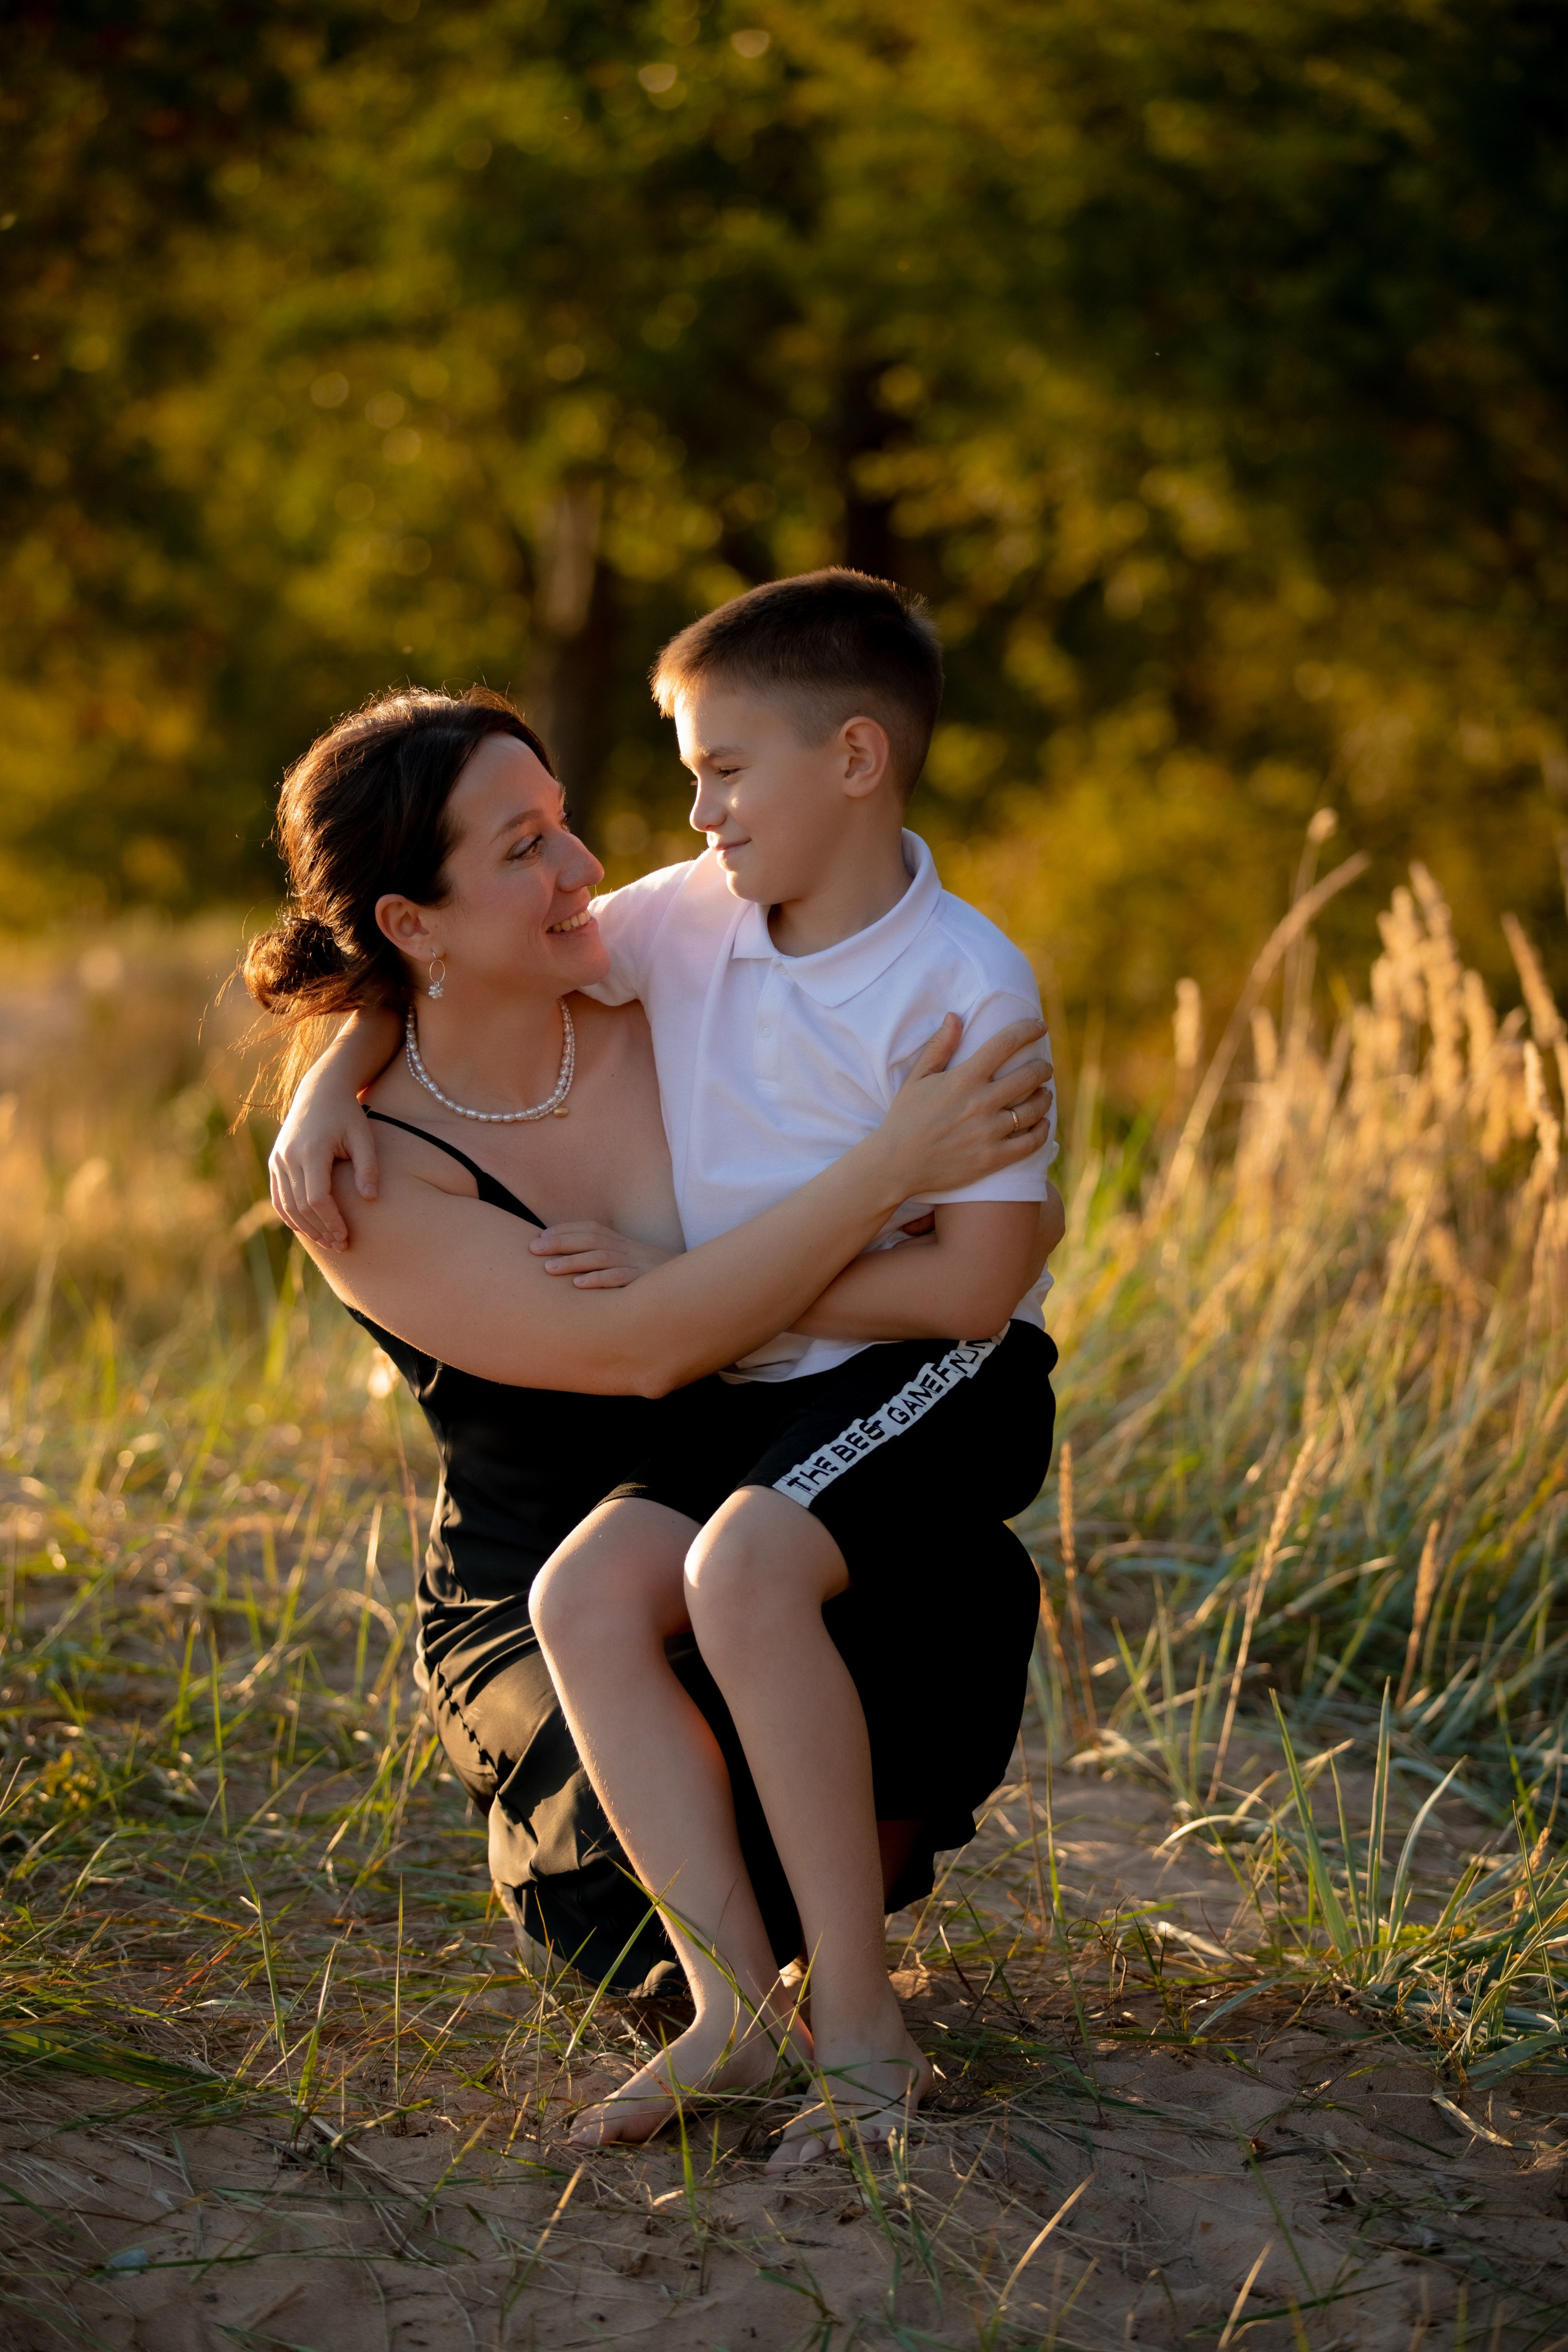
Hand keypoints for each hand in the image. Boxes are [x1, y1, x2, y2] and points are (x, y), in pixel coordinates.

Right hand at [269, 1073, 380, 1252]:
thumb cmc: (347, 1115)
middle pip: (301, 1206)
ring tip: (327, 1241)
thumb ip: (368, 1168)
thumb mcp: (363, 1137)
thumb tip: (371, 1199)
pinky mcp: (275, 1161)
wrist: (320, 1091)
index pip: (317, 1199)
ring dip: (306, 1227)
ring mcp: (278, 1159)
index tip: (346, 1237)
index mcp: (311, 1151)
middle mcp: (289, 1157)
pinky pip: (278, 1196)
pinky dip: (290, 1215)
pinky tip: (306, 1229)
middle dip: (320, 1230)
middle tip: (340, 1245)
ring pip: (286, 1205)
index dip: (331, 1222)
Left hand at [528, 1222, 679, 1287]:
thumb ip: (608, 1258)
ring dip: (572, 1261)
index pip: (590, 1229)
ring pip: (600, 1257)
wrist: (694, 1283)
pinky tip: (579, 1285)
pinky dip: (599, 1280)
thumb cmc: (656, 1276)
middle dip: (559, 1242)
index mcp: (623, 1242)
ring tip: (548, 1269)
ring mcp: (636, 1264)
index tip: (540, 1236)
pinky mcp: (644, 1281)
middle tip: (532, 1249)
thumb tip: (575, 1263)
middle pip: (590, 1239)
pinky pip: (619, 1278)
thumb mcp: (633, 1262)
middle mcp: (627, 1249)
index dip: (565, 1230)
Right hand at [875, 1014, 1052, 1197]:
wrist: (895, 1164)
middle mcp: (981, 1103)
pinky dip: (1043, 1130)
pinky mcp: (993, 1158)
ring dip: (1044, 1097)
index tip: (1040, 1026)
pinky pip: (1031, 1142)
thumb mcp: (917, 1078)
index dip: (1027, 1030)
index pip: (1005, 1044)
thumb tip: (955, 1016)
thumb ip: (938, 1046)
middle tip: (1044, 1067)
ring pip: (1034, 1109)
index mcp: (963, 1079)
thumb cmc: (905, 1118)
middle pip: (1029, 1076)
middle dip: (1043, 1068)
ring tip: (1044, 1093)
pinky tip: (1042, 1124)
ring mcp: (989, 1132)